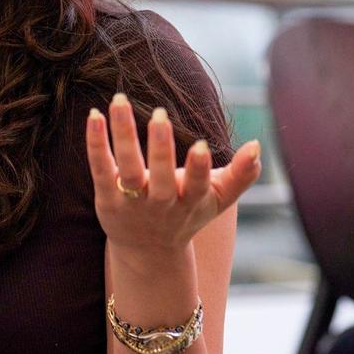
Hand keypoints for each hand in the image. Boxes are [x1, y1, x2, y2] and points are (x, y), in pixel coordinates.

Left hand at [86, 92, 261, 254]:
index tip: (201, 145)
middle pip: (160, 177)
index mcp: (190, 202)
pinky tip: (95, 116)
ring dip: (123, 135)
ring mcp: (132, 203)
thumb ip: (241, 175)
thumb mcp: (217, 199)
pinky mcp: (107, 199)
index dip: (198, 168)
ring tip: (120, 101)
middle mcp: (161, 204)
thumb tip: (258, 144)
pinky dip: (96, 144)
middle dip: (160, 149)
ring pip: (127, 169)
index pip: (196, 186)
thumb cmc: (187, 214)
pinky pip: (101, 169)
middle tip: (160, 116)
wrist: (148, 252)